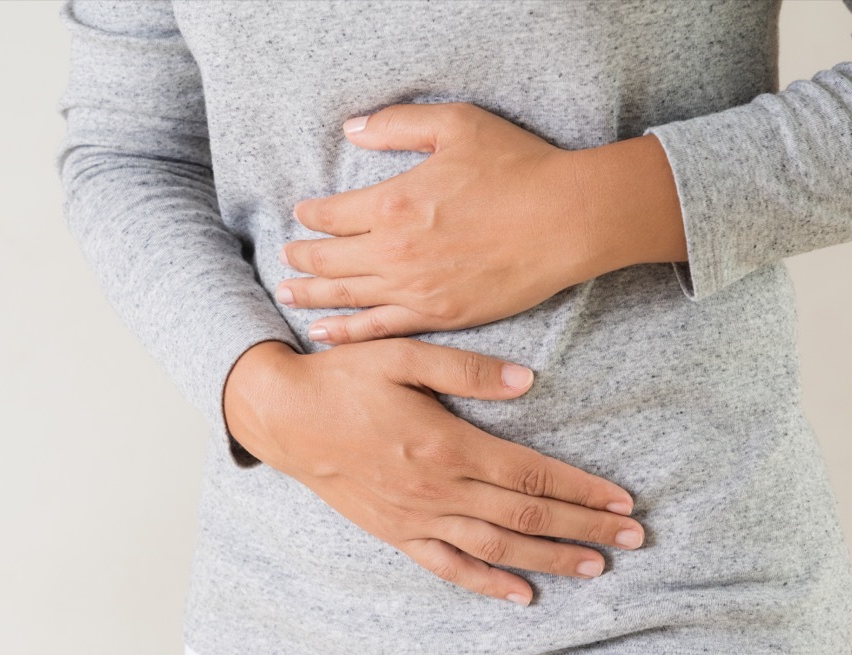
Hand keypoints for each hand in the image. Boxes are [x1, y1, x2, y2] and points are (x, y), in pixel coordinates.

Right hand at [223, 338, 643, 603]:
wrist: (283, 417)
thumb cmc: (342, 380)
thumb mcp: (401, 355)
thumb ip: (467, 369)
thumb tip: (528, 381)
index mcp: (447, 445)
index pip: (531, 476)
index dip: (581, 490)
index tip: (622, 500)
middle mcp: (437, 490)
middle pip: (526, 517)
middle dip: (585, 528)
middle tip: (634, 538)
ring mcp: (416, 518)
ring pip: (497, 548)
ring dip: (550, 560)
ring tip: (597, 567)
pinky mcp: (396, 533)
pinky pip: (448, 567)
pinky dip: (487, 584)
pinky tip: (522, 596)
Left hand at [275, 101, 685, 343]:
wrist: (566, 220)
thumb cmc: (518, 166)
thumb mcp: (456, 124)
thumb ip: (397, 125)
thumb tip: (351, 128)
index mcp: (393, 202)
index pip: (332, 214)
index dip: (311, 215)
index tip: (301, 214)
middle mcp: (394, 251)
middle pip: (329, 258)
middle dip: (302, 256)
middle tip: (285, 255)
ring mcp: (414, 288)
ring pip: (346, 296)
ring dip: (311, 295)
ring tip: (287, 294)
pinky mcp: (438, 315)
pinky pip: (379, 328)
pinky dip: (347, 332)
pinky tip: (324, 332)